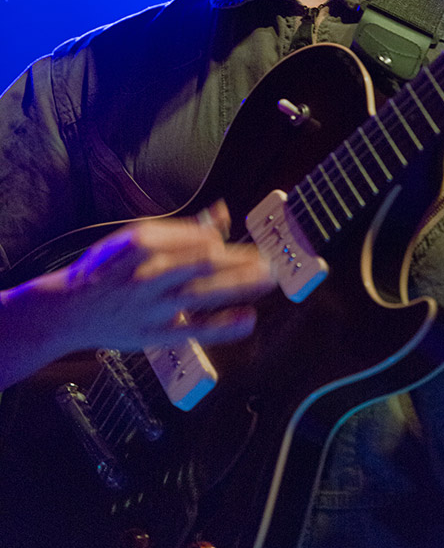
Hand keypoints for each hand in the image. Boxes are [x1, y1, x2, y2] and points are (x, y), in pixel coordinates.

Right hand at [28, 200, 275, 355]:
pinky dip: (225, 325)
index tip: (232, 246)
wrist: (68, 310)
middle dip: (242, 258)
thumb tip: (222, 213)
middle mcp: (149, 272)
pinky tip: (249, 318)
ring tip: (269, 277)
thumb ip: (182, 230)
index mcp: (143, 242)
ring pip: (206, 291)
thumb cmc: (108, 269)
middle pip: (207, 260)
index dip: (221, 240)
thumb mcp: (136, 238)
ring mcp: (153, 305)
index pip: (197, 237)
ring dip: (242, 283)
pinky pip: (197, 330)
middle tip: (271, 258)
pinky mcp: (156, 334)